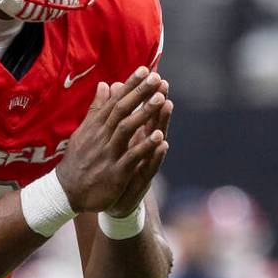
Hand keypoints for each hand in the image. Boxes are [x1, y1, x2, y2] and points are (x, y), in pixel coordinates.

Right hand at [55, 66, 169, 213]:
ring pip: (126, 130)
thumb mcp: (84, 131)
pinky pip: (131, 157)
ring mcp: (108, 154)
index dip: (130, 85)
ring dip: (144, 114)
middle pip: (122, 110)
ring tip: (161, 99)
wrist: (65, 192)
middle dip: (139, 93)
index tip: (145, 69)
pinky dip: (145, 147)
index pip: (115, 100)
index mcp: (96, 126)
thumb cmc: (77, 159)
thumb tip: (105, 84)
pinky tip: (159, 137)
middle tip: (156, 78)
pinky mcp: (114, 173)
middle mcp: (101, 136)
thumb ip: (97, 109)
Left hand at [103, 76, 171, 217]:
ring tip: (167, 105)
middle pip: (152, 121)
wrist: (111, 203)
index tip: (151, 74)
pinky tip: (163, 143)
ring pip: (155, 140)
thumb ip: (113, 115)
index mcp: (134, 137)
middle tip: (164, 85)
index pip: (140, 112)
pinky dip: (156, 154)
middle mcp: (143, 147)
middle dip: (157, 102)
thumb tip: (111, 86)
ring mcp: (145, 162)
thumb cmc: (115, 168)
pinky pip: (150, 164)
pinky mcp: (142, 179)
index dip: (145, 94)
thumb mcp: (112, 141)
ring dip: (161, 122)